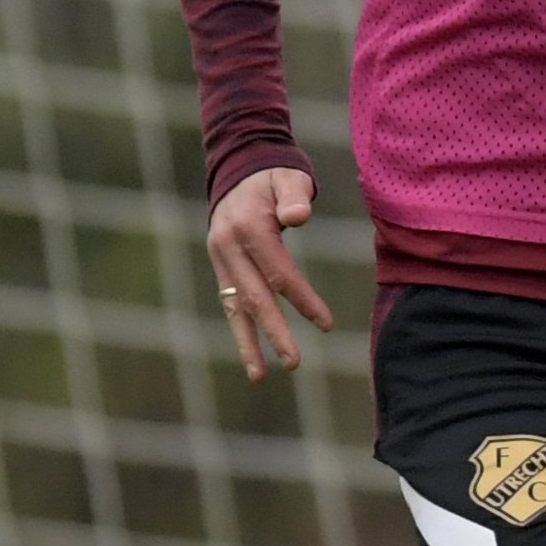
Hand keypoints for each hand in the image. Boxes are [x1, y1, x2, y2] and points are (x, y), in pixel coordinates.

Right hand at [205, 165, 332, 379]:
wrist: (240, 169)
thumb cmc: (275, 176)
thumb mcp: (289, 176)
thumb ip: (295, 195)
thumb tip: (300, 216)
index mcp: (247, 227)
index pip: (279, 272)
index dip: (303, 299)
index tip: (326, 325)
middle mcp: (227, 247)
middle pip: (254, 296)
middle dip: (274, 332)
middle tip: (295, 363)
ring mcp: (219, 259)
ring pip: (234, 307)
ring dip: (247, 342)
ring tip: (260, 375)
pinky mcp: (221, 267)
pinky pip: (230, 303)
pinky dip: (240, 329)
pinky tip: (251, 357)